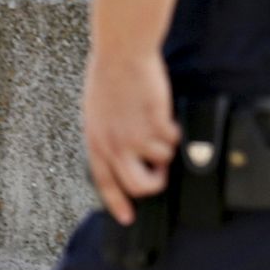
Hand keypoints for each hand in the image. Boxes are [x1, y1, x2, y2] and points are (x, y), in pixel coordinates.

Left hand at [82, 48, 179, 224]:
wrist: (122, 52)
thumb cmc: (108, 76)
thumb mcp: (96, 112)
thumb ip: (107, 137)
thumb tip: (120, 158)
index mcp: (95, 140)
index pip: (105, 182)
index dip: (117, 202)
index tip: (127, 217)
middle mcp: (114, 143)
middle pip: (139, 185)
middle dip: (155, 183)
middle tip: (160, 171)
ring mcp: (136, 135)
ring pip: (163, 159)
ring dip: (165, 144)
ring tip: (156, 122)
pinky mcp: (156, 124)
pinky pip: (174, 139)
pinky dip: (174, 128)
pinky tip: (162, 112)